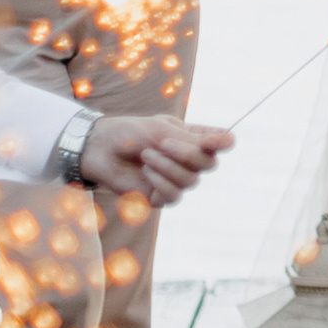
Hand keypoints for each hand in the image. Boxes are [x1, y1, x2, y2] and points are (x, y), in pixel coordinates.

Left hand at [74, 115, 231, 204]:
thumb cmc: (129, 133)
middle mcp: (188, 160)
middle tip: (162, 143)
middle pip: (209, 164)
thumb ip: (193, 139)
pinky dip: (160, 182)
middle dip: (186, 154)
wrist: (99, 149)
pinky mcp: (160, 197)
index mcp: (193, 138)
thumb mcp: (162, 130)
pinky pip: (174, 195)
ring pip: (191, 181)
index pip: (222, 143)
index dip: (223, 143)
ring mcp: (176, 179)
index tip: (210, 140)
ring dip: (167, 167)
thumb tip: (229, 141)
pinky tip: (145, 172)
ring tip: (146, 156)